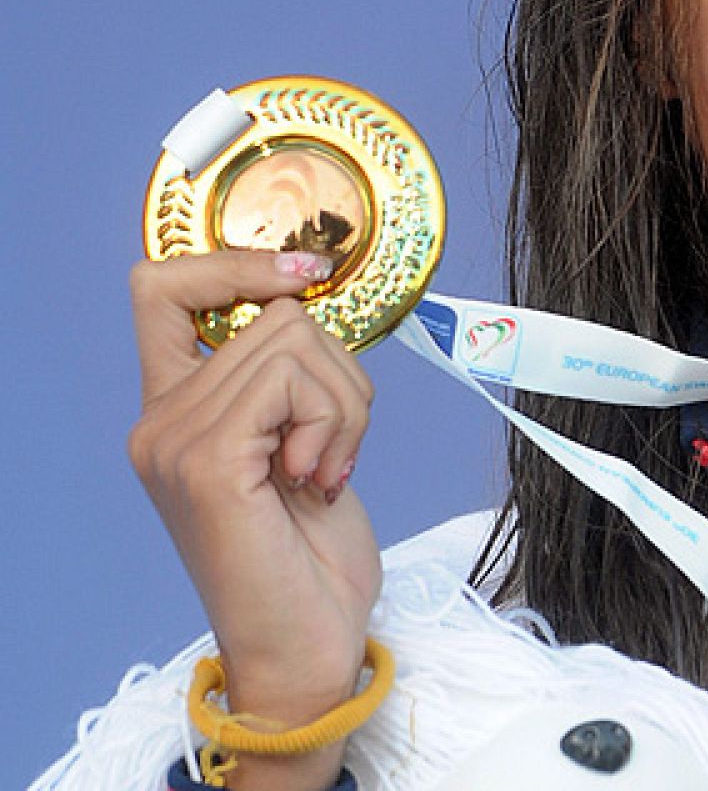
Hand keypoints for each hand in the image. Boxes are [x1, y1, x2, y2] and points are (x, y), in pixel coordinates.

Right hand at [129, 251, 381, 788]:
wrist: (306, 645)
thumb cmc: (311, 556)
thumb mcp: (302, 445)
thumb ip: (288, 380)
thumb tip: (311, 297)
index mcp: (178, 413)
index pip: (162, 290)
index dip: (234, 264)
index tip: (305, 272)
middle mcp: (161, 420)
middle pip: (271, 313)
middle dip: (338, 371)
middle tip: (338, 447)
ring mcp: (176, 439)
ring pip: (293, 338)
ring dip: (343, 402)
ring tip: (328, 470)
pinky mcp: (208, 459)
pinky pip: (292, 380)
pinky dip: (334, 422)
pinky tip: (320, 481)